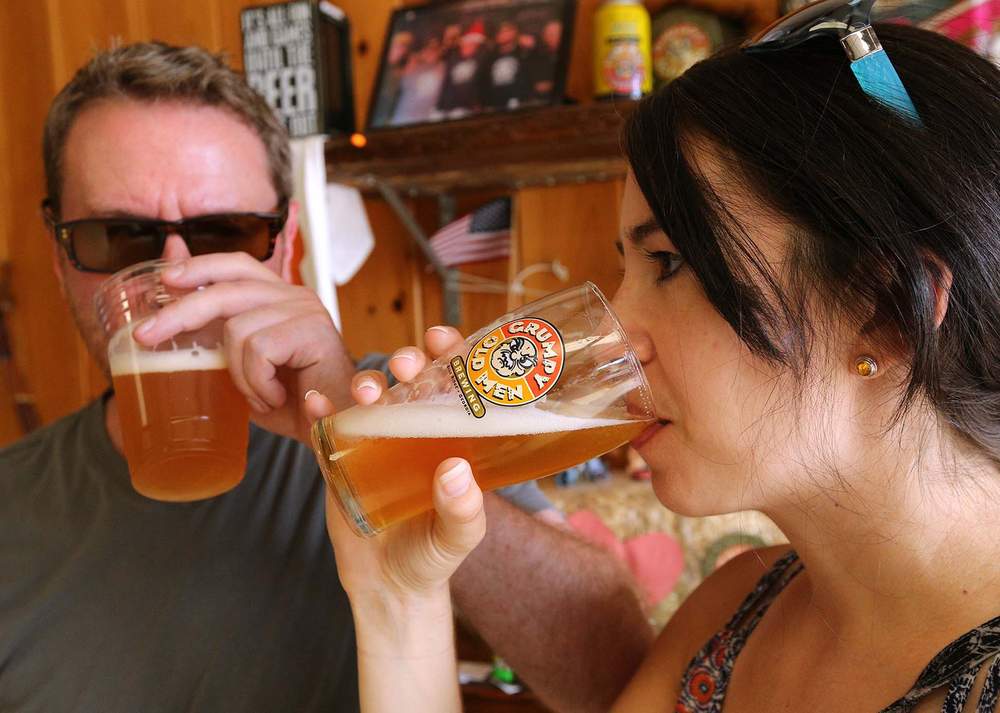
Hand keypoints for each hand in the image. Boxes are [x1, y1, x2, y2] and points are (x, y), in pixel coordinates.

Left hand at [132, 253, 354, 442]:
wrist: (333, 430)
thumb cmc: (291, 401)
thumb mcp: (243, 367)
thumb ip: (217, 337)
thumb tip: (170, 303)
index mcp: (280, 297)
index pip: (237, 265)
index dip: (199, 267)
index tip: (164, 279)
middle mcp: (295, 296)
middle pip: (226, 289)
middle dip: (180, 313)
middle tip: (146, 337)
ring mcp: (306, 311)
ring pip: (238, 329)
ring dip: (239, 374)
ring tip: (259, 395)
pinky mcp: (313, 331)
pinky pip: (259, 350)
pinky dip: (258, 383)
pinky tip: (276, 397)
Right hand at [304, 326, 486, 604]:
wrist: (386, 588)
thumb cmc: (432, 557)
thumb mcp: (456, 539)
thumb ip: (462, 513)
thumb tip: (456, 473)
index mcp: (452, 438)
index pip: (457, 383)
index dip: (453, 353)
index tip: (444, 340)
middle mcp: (416, 430)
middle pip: (412, 379)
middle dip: (409, 360)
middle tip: (406, 363)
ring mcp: (376, 441)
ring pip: (369, 397)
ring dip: (367, 383)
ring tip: (365, 393)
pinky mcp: (340, 459)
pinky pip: (328, 428)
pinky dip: (319, 409)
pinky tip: (315, 402)